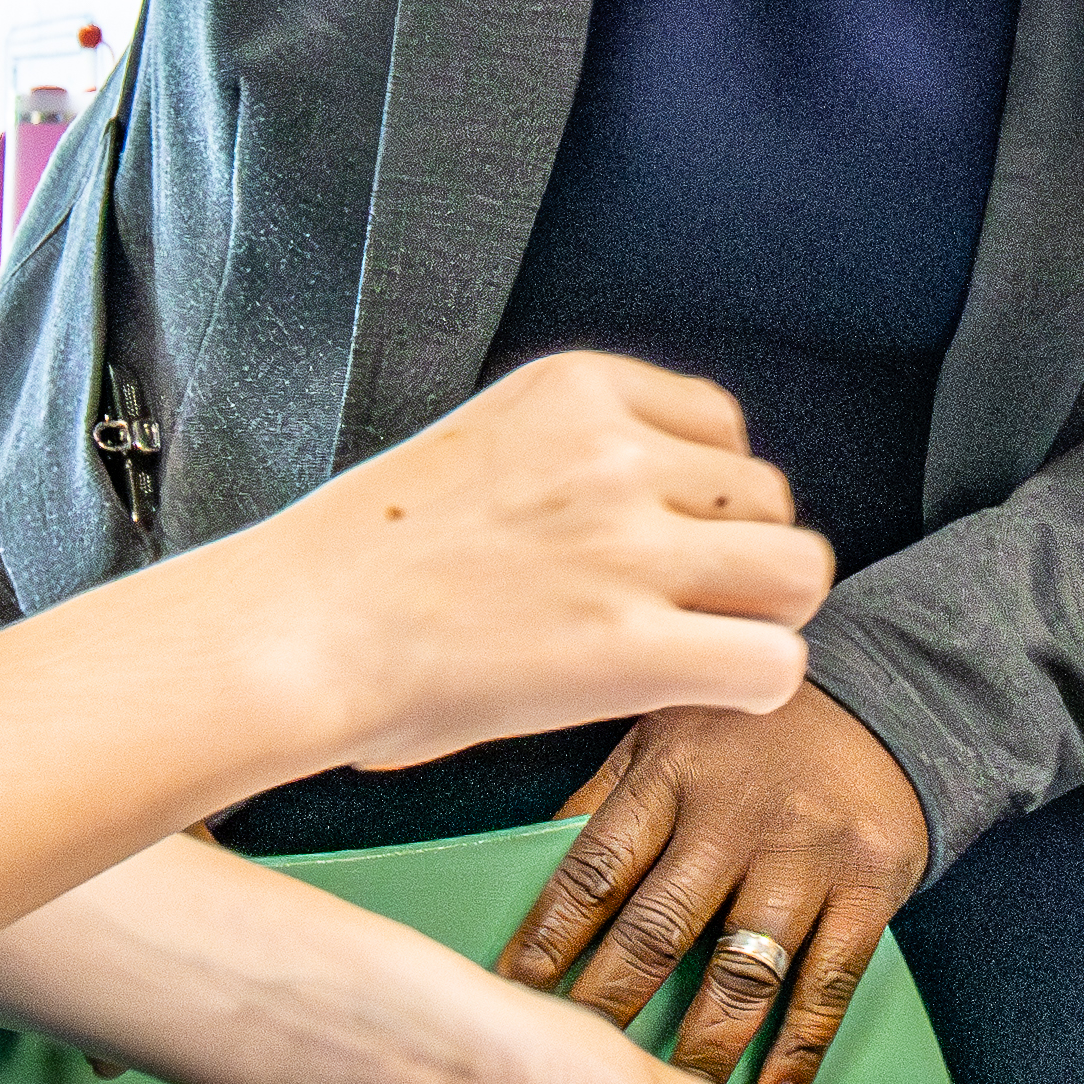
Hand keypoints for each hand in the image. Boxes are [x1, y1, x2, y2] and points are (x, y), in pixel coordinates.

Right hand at [225, 350, 827, 772]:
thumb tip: (668, 511)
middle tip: (675, 612)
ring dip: (757, 618)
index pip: (724, 427)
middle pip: (771, 499)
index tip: (651, 545)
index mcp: (576, 388)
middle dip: (740, 560)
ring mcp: (627, 548)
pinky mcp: (627, 648)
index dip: (702, 500)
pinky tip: (692, 695)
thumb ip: (576, 456)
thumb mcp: (480, 447)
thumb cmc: (357, 564)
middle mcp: (614, 454)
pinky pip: (773, 664)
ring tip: (687, 651)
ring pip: (797, 573)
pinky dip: (751, 688)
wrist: (286, 633)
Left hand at [497, 689, 933, 1083]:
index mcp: (672, 774)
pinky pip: (827, 987)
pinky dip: (798, 1052)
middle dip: (609, 1007)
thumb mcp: (667, 731)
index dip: (547, 942)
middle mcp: (736, 818)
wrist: (889, 694)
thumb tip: (528, 872)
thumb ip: (607, 800)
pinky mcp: (869, 888)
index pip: (594, 873)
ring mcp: (805, 857)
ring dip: (701, 1050)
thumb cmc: (756, 727)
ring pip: (741, 974)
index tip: (515, 997)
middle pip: (658, 932)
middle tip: (578, 1069)